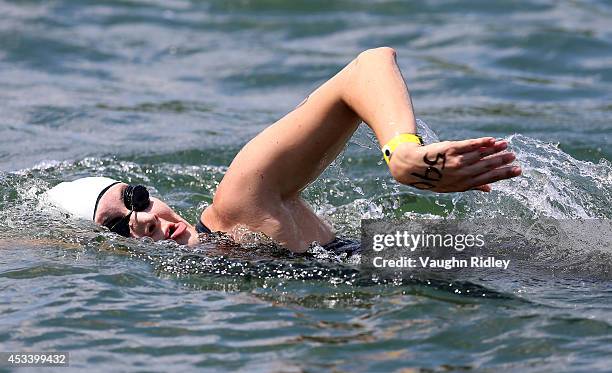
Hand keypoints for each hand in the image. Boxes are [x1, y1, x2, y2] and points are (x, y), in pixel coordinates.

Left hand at [388, 137, 520, 192]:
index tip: (518, 170)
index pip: (488, 178)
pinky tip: (490, 140)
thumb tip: (490, 190)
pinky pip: (467, 145)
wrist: (411, 167)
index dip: (504, 174)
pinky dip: (479, 143)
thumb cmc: (434, 177)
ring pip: (478, 155)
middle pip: (485, 166)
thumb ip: (472, 187)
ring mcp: (455, 161)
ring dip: (493, 150)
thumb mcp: (452, 187)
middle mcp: (460, 174)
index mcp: (463, 184)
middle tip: (514, 156)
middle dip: (501, 161)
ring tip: (505, 144)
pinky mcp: (448, 149)